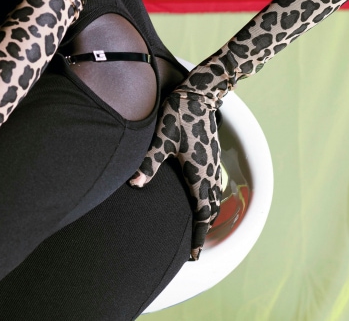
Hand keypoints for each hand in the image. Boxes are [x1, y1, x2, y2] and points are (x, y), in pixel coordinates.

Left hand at [128, 87, 221, 258]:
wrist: (199, 93)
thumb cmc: (178, 114)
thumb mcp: (162, 138)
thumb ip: (149, 162)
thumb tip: (134, 184)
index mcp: (199, 172)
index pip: (202, 212)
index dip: (198, 235)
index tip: (194, 255)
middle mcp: (209, 170)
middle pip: (211, 208)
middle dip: (203, 229)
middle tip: (194, 248)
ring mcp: (213, 162)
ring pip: (214, 195)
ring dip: (208, 213)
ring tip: (199, 227)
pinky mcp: (211, 153)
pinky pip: (214, 183)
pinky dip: (210, 197)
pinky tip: (201, 194)